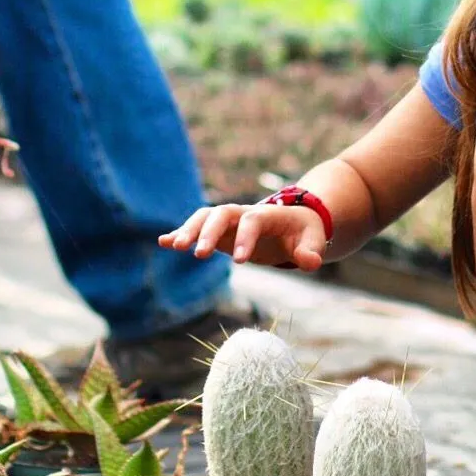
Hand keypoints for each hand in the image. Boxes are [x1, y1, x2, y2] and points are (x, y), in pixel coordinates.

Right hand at [159, 203, 325, 271]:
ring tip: (173, 246)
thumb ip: (311, 251)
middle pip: (221, 215)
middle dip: (209, 232)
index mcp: (267, 215)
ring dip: (189, 229)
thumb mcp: (313, 240)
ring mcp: (229, 221)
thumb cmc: (304, 232)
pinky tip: (162, 242)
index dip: (245, 238)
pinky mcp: (219, 232)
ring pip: (205, 218)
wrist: (295, 223)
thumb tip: (311, 262)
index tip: (240, 262)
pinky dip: (180, 232)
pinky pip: (197, 228)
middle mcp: (243, 213)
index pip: (252, 222)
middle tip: (199, 255)